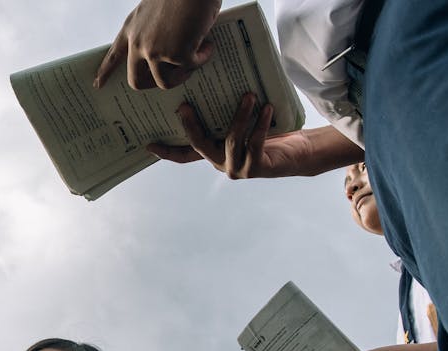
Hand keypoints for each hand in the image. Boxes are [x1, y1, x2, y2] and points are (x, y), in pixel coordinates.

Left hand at [94, 0, 222, 89]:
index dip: (105, 72)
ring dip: (182, 76)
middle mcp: (139, 42)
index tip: (98, 84)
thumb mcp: (156, 11)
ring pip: (165, 82)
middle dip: (152, 85)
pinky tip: (208, 46)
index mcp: (131, 28)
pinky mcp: (177, 55)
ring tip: (194, 60)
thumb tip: (170, 56)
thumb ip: (154, 32)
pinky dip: (202, 58)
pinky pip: (190, 68)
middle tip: (170, 79)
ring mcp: (156, 51)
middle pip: (136, 80)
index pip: (114, 55)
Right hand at [148, 96, 313, 178]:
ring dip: (239, 117)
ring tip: (249, 96)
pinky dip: (260, 124)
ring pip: (230, 140)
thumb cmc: (269, 133)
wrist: (299, 153)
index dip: (167, 151)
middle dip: (191, 126)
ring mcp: (237, 168)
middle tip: (184, 106)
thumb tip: (213, 85)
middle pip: (199, 146)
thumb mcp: (243, 123)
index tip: (148, 144)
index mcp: (213, 154)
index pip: (185, 155)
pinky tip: (266, 108)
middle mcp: (221, 164)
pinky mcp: (255, 168)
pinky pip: (255, 142)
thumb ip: (226, 115)